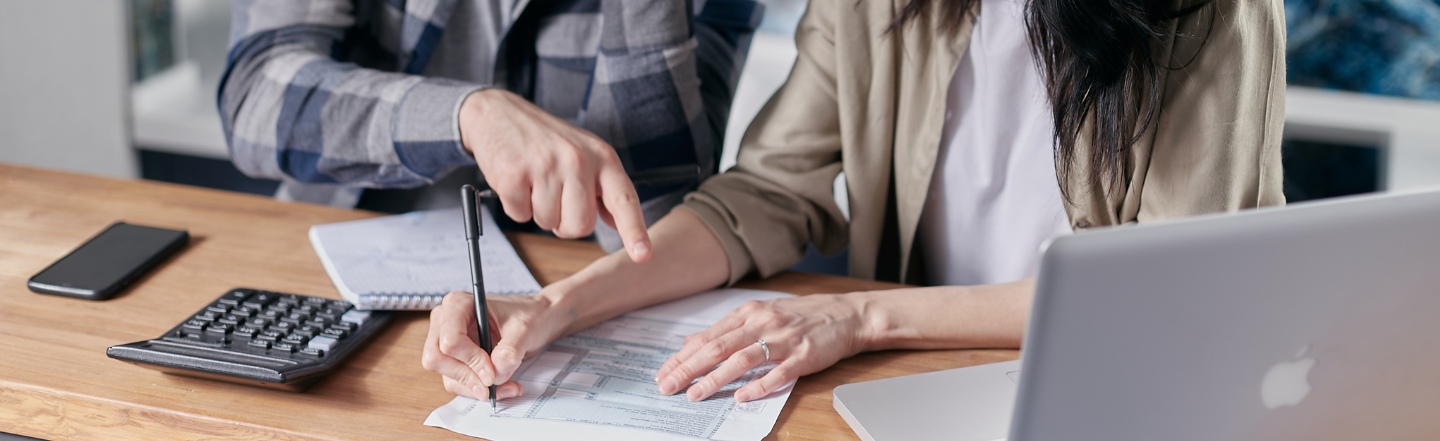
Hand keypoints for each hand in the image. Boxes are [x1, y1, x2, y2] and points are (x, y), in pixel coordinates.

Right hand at [421, 291, 569, 399]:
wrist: (536, 320)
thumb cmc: (528, 315)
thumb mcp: (524, 329)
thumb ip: (510, 350)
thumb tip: (496, 373)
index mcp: (458, 304)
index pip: (450, 339)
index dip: (470, 360)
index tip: (492, 373)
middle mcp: (446, 322)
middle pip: (437, 359)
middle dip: (467, 376)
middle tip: (494, 385)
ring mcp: (447, 341)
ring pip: (447, 375)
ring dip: (476, 387)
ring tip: (507, 386)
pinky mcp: (455, 359)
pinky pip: (457, 382)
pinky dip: (478, 389)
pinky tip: (502, 386)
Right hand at [459, 89, 649, 261]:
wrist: (498, 113)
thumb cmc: (545, 139)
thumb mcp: (585, 153)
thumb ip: (603, 188)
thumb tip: (617, 222)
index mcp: (602, 157)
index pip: (624, 199)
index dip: (634, 230)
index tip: (642, 254)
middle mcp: (578, 160)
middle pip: (581, 226)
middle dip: (565, 223)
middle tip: (555, 197)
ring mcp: (546, 166)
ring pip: (548, 223)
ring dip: (538, 212)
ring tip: (534, 182)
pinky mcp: (515, 174)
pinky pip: (520, 216)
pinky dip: (516, 206)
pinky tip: (517, 180)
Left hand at [654, 294, 871, 401]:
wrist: (847, 314)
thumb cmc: (802, 316)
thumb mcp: (760, 314)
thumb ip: (726, 329)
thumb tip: (690, 342)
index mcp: (748, 313)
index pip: (707, 337)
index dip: (682, 357)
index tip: (663, 373)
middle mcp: (762, 322)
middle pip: (718, 348)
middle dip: (689, 369)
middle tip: (668, 386)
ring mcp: (783, 339)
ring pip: (742, 359)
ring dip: (715, 378)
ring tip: (696, 394)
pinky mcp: (803, 355)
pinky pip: (778, 372)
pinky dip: (759, 385)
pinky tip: (742, 397)